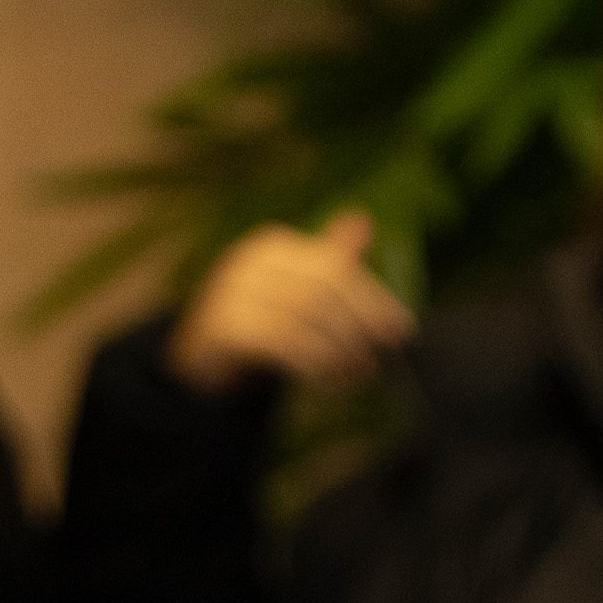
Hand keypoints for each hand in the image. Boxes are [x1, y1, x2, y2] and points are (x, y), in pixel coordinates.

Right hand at [164, 210, 413, 395]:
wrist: (200, 359)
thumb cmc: (259, 324)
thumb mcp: (298, 293)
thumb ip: (329, 264)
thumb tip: (364, 220)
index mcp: (275, 247)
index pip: (333, 267)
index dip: (373, 298)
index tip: (403, 330)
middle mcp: (252, 262)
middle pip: (322, 287)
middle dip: (359, 324)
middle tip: (380, 357)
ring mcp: (234, 291)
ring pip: (304, 315)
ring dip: (340, 349)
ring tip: (360, 374)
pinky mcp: (224, 326)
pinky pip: (281, 342)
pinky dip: (314, 363)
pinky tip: (331, 382)